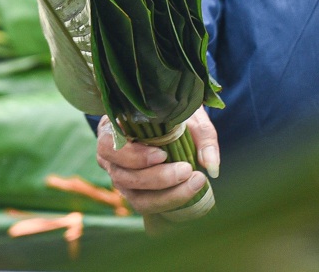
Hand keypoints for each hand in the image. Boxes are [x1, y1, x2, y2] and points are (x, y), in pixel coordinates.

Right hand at [95, 109, 219, 215]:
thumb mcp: (187, 113)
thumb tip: (211, 165)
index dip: (133, 155)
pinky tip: (190, 191)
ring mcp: (121, 179)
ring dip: (166, 195)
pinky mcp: (135, 194)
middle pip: (123, 177)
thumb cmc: (173, 114)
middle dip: (157, 178)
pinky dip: (169, 201)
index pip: (108, 147)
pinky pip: (148, 205)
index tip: (162, 154)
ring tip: (194, 183)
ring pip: (135, 197)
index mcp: (110, 130)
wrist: (174, 123)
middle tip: (187, 170)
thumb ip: (202, 134)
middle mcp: (110, 158)